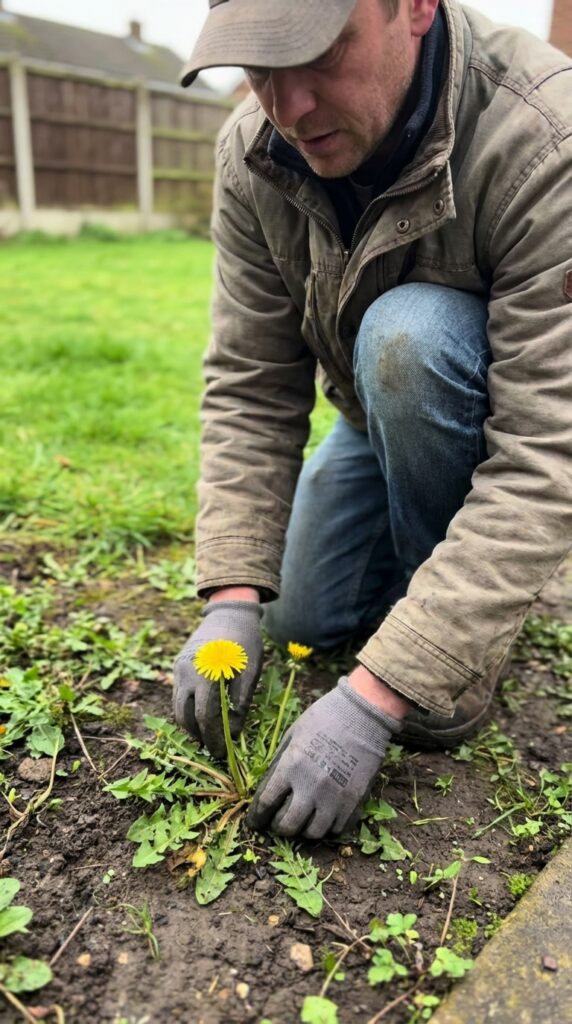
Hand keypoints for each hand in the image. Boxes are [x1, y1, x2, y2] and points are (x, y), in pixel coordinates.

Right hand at [173, 599, 262, 757]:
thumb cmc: (245, 642)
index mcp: (208, 673)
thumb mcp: (250, 672)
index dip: (213, 738)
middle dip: (199, 736)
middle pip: (185, 716)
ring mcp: (179, 668)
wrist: (229, 612)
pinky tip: (203, 716)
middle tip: (214, 749)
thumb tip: (233, 734)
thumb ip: (240, 702)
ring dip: (190, 725)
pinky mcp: (177, 666)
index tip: (222, 753)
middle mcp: (187, 672)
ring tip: (208, 736)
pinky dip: (188, 709)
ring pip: (178, 707)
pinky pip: (179, 694)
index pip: (205, 716)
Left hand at [246, 677, 401, 839]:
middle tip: (279, 823)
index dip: (257, 817)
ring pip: (313, 833)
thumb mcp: (294, 734)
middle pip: (288, 825)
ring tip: (304, 820)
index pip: (266, 803)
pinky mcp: (354, 800)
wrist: (363, 713)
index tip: (255, 821)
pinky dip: (329, 826)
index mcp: (291, 767)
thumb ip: (281, 761)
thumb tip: (271, 785)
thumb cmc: (324, 717)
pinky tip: (326, 816)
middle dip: (279, 827)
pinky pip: (338, 828)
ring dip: (305, 830)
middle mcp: (310, 787)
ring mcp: (334, 797)